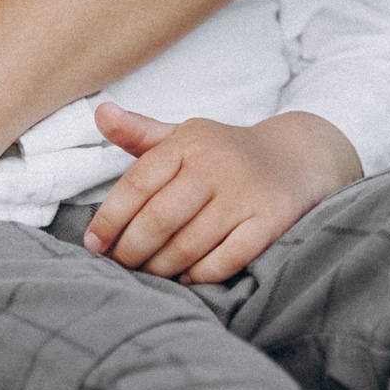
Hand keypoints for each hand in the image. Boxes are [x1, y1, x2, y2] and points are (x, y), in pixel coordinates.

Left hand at [80, 103, 361, 284]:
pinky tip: (186, 276)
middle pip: (158, 219)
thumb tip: (100, 112)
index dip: (109, 219)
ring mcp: (244, 194)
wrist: (296, 157)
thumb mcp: (184, 136)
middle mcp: (215, 165)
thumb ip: (139, 131)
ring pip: (188, 245)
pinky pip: (224, 260)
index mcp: (188, 142)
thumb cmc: (224, 152)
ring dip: (161, 267)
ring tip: (149, 273)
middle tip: (121, 265)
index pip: (136, 184)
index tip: (94, 244)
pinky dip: (199, 275)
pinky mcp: (270, 221)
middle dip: (132, 250)